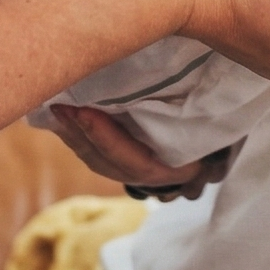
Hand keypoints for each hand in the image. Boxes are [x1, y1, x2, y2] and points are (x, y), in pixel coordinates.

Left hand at [43, 105, 232, 201]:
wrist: (214, 156)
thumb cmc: (213, 135)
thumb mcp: (210, 130)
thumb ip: (196, 122)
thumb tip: (199, 92)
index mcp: (169, 171)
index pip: (131, 158)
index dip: (105, 137)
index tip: (84, 111)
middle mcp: (145, 178)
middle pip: (105, 160)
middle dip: (79, 133)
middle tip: (60, 103)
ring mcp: (129, 173)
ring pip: (94, 158)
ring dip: (72, 135)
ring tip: (55, 107)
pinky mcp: (118, 163)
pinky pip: (92, 153)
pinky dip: (74, 136)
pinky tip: (60, 118)